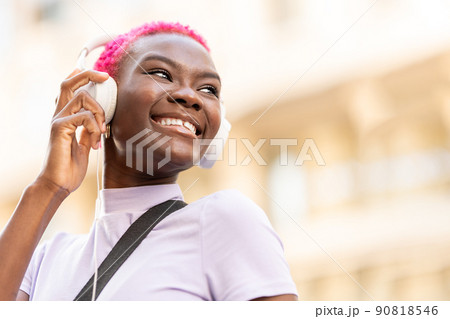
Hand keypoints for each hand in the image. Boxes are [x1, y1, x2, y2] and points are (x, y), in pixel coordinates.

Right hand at [37, 69, 108, 194]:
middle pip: (69, 83)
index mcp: (65, 118)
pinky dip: (95, 127)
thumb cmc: (70, 168)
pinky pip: (84, 116)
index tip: (101, 75)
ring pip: (82, 97)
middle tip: (107, 77)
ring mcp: (58, 120)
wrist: (58, 184)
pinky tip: (95, 143)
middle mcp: (59, 115)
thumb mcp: (84, 146)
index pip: (69, 89)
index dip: (82, 76)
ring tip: (101, 132)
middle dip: (89, 74)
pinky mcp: (59, 128)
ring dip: (99, 112)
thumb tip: (98, 122)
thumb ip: (88, 131)